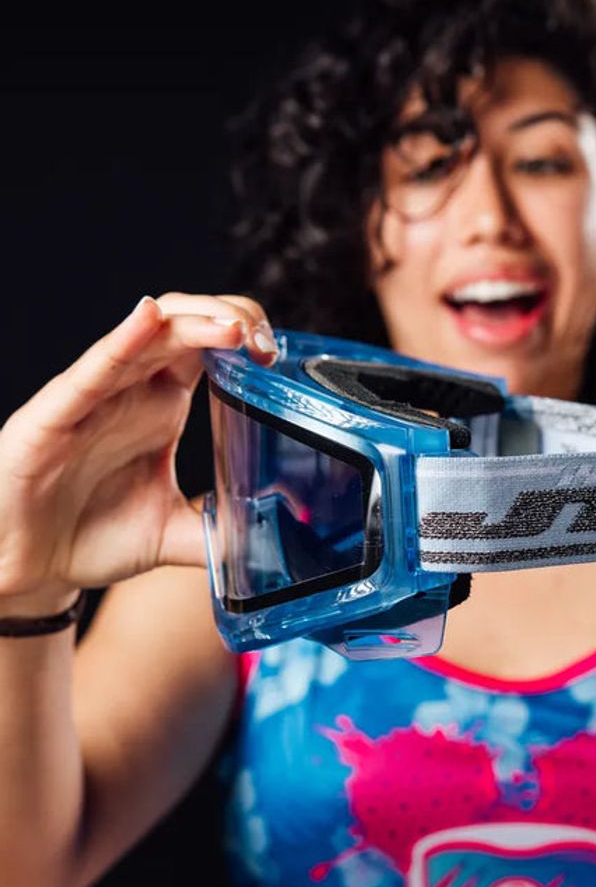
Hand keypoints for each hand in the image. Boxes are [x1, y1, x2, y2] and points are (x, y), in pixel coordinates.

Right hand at [0, 293, 277, 614]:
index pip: (210, 347)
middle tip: (266, 344)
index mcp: (164, 405)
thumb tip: (273, 540)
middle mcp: (132, 390)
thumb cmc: (91, 536)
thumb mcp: (176, 535)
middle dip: (231, 320)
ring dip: (194, 323)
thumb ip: (222, 531)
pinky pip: (93, 370)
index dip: (246, 338)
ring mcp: (95, 397)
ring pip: (146, 335)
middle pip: (185, 326)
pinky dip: (123, 340)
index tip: (276, 358)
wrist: (27, 568)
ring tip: (234, 327)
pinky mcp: (56, 415)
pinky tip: (149, 318)